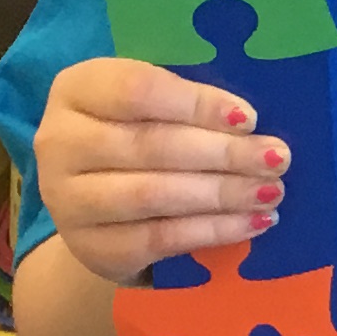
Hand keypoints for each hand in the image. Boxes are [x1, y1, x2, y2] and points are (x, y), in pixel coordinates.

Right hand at [32, 56, 283, 286]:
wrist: (101, 209)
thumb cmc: (141, 137)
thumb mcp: (156, 107)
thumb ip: (190, 103)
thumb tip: (254, 121)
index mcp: (77, 89)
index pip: (137, 89)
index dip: (197, 103)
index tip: (249, 118)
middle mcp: (59, 141)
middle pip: (150, 145)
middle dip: (223, 153)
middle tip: (277, 158)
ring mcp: (66, 199)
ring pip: (153, 194)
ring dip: (222, 194)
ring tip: (269, 192)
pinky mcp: (88, 246)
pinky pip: (157, 238)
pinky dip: (211, 231)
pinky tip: (251, 223)